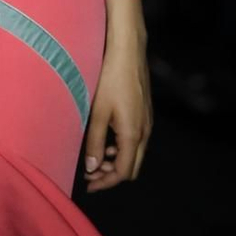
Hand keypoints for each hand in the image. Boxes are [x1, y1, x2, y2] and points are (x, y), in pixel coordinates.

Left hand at [83, 1, 152, 191]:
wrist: (128, 51)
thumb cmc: (110, 78)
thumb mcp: (97, 112)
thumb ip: (94, 142)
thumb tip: (92, 167)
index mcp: (133, 134)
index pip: (122, 172)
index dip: (105, 182)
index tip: (89, 184)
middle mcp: (144, 132)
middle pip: (132, 167)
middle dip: (111, 174)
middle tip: (91, 173)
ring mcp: (147, 122)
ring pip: (134, 154)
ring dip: (116, 160)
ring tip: (95, 157)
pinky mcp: (145, 113)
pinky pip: (136, 140)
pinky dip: (121, 147)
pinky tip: (107, 139)